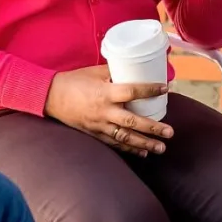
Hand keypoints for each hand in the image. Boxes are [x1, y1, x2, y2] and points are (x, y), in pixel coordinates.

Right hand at [44, 66, 172, 157]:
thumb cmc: (74, 80)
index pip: (131, 91)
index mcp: (104, 93)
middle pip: (132, 122)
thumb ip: (116, 72)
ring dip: (144, 144)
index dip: (149, 90)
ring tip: (161, 148)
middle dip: (153, 129)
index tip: (164, 89)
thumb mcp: (95, 71)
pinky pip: (114, 144)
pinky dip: (129, 149)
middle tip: (170, 133)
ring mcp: (99, 125)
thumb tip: (136, 68)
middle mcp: (104, 111)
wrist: (50, 97)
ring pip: (125, 138)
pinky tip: (143, 153)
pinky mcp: (94, 133)